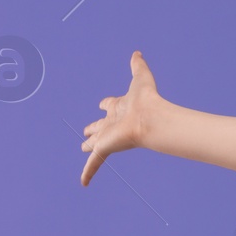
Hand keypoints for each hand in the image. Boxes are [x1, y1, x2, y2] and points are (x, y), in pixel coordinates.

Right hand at [80, 51, 169, 186]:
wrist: (151, 119)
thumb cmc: (148, 99)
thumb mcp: (140, 77)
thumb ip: (138, 65)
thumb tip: (137, 52)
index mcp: (120, 108)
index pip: (110, 105)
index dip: (107, 104)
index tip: (103, 103)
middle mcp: (113, 123)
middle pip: (101, 126)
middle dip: (94, 128)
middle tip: (87, 132)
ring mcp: (109, 137)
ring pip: (96, 144)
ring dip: (90, 147)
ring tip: (84, 148)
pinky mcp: (105, 149)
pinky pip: (94, 164)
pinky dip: (89, 174)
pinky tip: (84, 184)